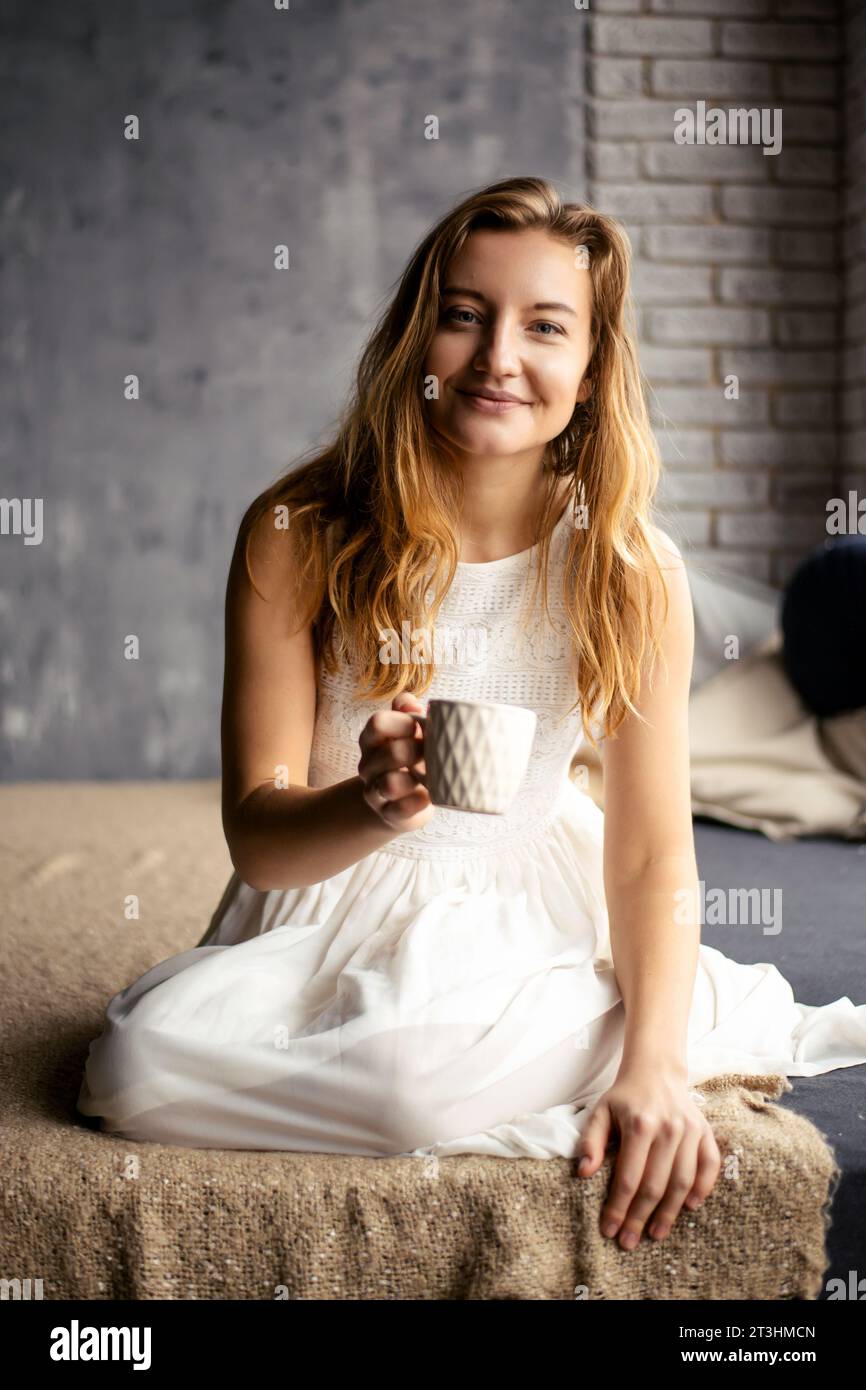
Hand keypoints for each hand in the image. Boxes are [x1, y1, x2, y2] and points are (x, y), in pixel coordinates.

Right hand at [358, 692, 433, 831]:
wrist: (400, 800)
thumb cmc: (409, 757)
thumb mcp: (407, 731)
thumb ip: (406, 710)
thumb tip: (409, 703)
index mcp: (372, 740)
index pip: (378, 723)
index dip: (403, 722)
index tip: (421, 727)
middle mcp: (368, 766)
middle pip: (389, 753)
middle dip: (418, 751)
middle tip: (433, 752)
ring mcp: (375, 791)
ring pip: (389, 784)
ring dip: (416, 779)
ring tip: (429, 776)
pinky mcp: (388, 814)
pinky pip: (400, 809)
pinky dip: (417, 802)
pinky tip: (427, 796)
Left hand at [576, 1062, 720, 1249]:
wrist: (656, 1070)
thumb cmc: (624, 1096)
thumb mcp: (600, 1111)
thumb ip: (591, 1141)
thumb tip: (584, 1172)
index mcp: (640, 1125)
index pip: (628, 1178)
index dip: (618, 1209)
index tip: (609, 1230)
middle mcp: (668, 1129)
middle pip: (655, 1186)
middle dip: (640, 1218)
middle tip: (629, 1242)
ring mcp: (690, 1130)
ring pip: (682, 1182)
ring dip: (670, 1213)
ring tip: (656, 1233)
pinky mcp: (705, 1131)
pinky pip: (709, 1165)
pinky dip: (702, 1188)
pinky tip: (690, 1207)